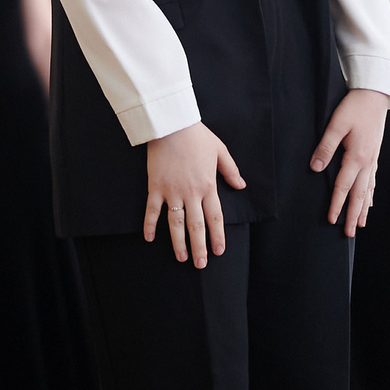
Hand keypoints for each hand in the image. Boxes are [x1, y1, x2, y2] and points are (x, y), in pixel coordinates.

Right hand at [143, 122, 244, 265]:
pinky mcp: (155, 186)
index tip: (218, 251)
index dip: (217, 236)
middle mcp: (191, 192)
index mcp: (208, 185)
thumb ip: (230, 170)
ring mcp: (172, 191)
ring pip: (176, 223)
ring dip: (178, 242)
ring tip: (181, 257)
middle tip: (200, 264)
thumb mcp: (220, 151)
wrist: (171, 124)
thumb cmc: (196, 136)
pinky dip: (149, 224)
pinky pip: (152, 210)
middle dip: (199, 246)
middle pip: (196, 225)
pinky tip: (149, 238)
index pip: (215, 217)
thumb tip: (241, 186)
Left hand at [313, 89, 387, 235]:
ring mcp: (374, 159)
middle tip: (349, 234)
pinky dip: (371, 194)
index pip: (343, 187)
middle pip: (359, 195)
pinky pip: (373, 180)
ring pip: (368, 190)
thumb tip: (315, 168)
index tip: (332, 220)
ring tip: (360, 225)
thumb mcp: (336, 125)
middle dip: (353, 215)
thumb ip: (325, 147)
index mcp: (358, 157)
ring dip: (363, 208)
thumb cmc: (353, 107)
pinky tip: (370, 202)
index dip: (337, 204)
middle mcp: (368, 162)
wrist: (375, 94)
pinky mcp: (375, 155)